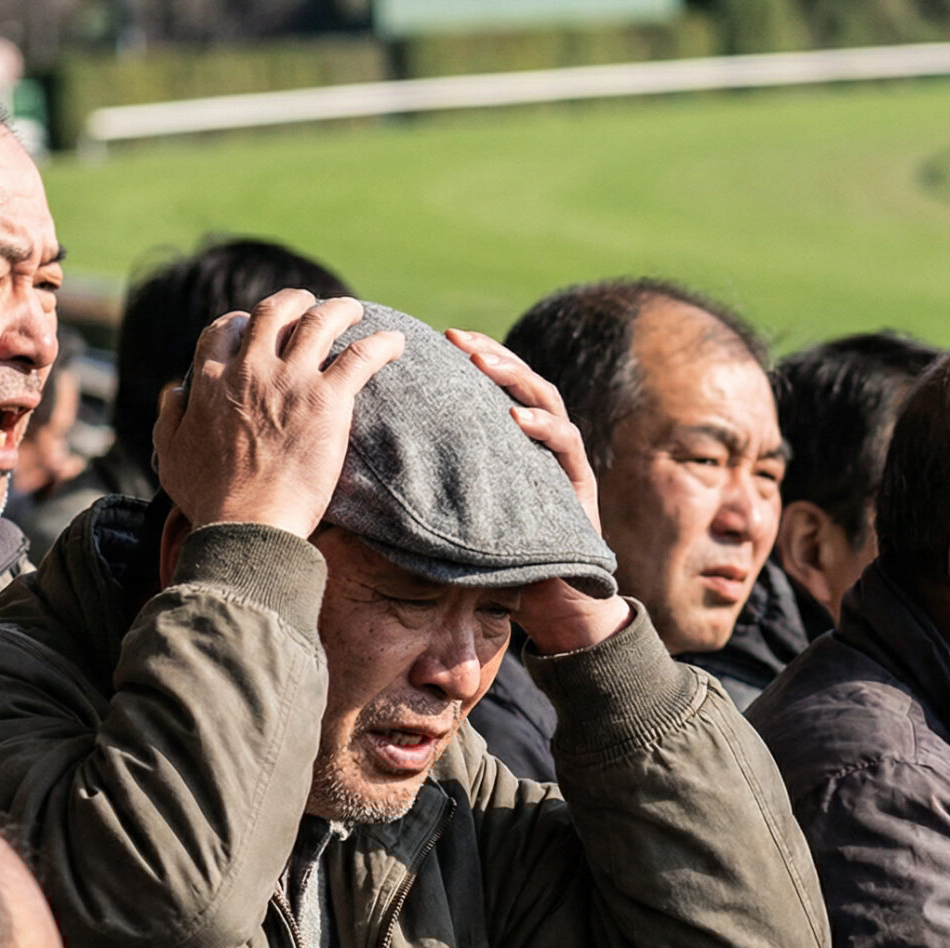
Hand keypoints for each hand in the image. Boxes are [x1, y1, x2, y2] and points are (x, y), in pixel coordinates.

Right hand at [150, 291, 402, 536]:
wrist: (247, 526)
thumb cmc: (209, 500)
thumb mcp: (170, 454)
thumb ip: (170, 416)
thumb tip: (175, 391)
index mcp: (212, 380)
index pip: (225, 330)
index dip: (241, 323)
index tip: (254, 327)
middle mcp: (251, 370)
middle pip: (273, 313)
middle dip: (293, 301)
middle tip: (309, 304)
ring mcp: (291, 381)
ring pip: (320, 322)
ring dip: (339, 309)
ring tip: (353, 310)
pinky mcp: (328, 401)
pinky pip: (361, 356)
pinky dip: (381, 344)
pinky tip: (396, 342)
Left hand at [445, 327, 630, 654]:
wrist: (555, 606)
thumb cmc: (501, 564)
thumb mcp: (459, 517)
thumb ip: (435, 490)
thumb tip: (369, 476)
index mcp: (514, 445)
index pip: (494, 387)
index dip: (470, 358)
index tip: (436, 339)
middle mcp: (542, 444)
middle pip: (520, 382)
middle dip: (489, 354)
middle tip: (457, 339)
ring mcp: (564, 462)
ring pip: (545, 402)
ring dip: (514, 378)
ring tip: (484, 364)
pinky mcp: (580, 486)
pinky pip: (565, 446)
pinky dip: (543, 427)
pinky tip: (518, 418)